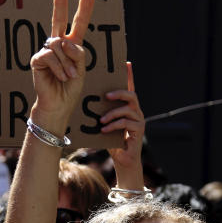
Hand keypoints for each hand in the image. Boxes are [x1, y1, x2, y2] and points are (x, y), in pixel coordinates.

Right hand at [28, 0, 94, 126]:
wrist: (58, 104)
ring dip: (68, 62)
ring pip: (58, 44)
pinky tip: (60, 77)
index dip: (84, 7)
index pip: (78, 23)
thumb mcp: (81, 68)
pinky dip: (59, 68)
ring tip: (70, 76)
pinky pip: (50, 56)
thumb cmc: (70, 88)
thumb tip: (63, 42)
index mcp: (72, 45)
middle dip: (59, 2)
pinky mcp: (38, 60)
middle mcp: (58, 45)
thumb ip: (76, 53)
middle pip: (58, 19)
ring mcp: (47, 51)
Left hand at [103, 62, 144, 188]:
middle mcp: (136, 111)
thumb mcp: (104, 124)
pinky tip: (104, 130)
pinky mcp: (139, 131)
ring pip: (129, 109)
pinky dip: (114, 126)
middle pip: (132, 95)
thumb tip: (82, 102)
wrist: (123, 160)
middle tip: (106, 95)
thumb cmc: (112, 141)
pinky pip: (127, 123)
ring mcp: (139, 121)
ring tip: (101, 120)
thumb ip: (100, 113)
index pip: (129, 88)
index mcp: (128, 107)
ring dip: (113, 113)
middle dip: (119, 92)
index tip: (126, 63)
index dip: (129, 75)